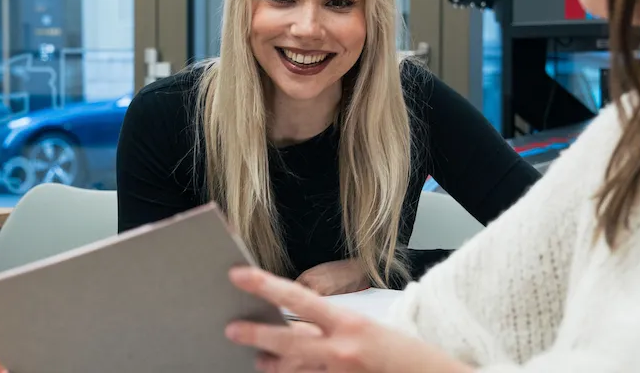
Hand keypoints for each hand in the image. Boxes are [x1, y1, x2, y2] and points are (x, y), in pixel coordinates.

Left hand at [227, 266, 475, 372]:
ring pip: (293, 371)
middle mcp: (342, 352)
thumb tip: (300, 330)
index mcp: (350, 325)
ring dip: (274, 367)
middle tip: (231, 329)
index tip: (239, 276)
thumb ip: (335, 330)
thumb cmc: (409, 358)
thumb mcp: (372, 332)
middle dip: (256, 335)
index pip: (298, 299)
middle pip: (287, 342)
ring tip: (260, 362)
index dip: (265, 286)